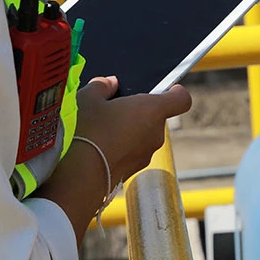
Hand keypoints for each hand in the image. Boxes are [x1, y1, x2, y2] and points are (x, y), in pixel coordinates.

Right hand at [37, 78, 191, 240]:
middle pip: (156, 117)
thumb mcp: (88, 98)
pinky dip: (121, 148)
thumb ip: (102, 86)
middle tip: (115, 107)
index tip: (168, 88)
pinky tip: (97, 147)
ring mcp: (145, 156)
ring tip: (101, 129)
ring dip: (129, 131)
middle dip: (139, 111)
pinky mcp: (132, 172)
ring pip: (143, 136)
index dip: (176, 92)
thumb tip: (109, 84)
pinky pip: (131, 153)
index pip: (181, 100)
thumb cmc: (87, 132)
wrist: (78, 176)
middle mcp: (155, 134)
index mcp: (152, 110)